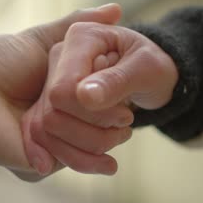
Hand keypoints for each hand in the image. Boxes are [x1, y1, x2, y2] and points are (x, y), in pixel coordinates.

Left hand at [0, 4, 121, 177]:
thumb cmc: (0, 62)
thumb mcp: (43, 40)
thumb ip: (77, 25)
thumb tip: (116, 8)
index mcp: (71, 99)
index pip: (113, 104)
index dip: (116, 91)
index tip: (111, 72)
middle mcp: (68, 124)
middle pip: (110, 129)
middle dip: (105, 112)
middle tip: (83, 92)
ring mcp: (57, 146)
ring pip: (96, 146)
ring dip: (83, 127)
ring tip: (51, 104)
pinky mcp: (41, 163)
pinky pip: (72, 159)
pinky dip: (70, 145)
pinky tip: (51, 123)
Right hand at [24, 22, 177, 175]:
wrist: (150, 76)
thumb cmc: (154, 66)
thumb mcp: (147, 69)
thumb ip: (116, 80)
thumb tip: (83, 96)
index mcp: (80, 38)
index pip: (62, 90)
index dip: (89, 112)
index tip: (124, 114)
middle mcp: (58, 59)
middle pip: (52, 114)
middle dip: (91, 133)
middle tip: (126, 125)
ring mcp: (51, 83)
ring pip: (48, 133)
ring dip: (88, 148)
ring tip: (120, 137)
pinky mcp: (53, 107)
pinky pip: (50, 141)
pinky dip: (79, 159)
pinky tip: (106, 163)